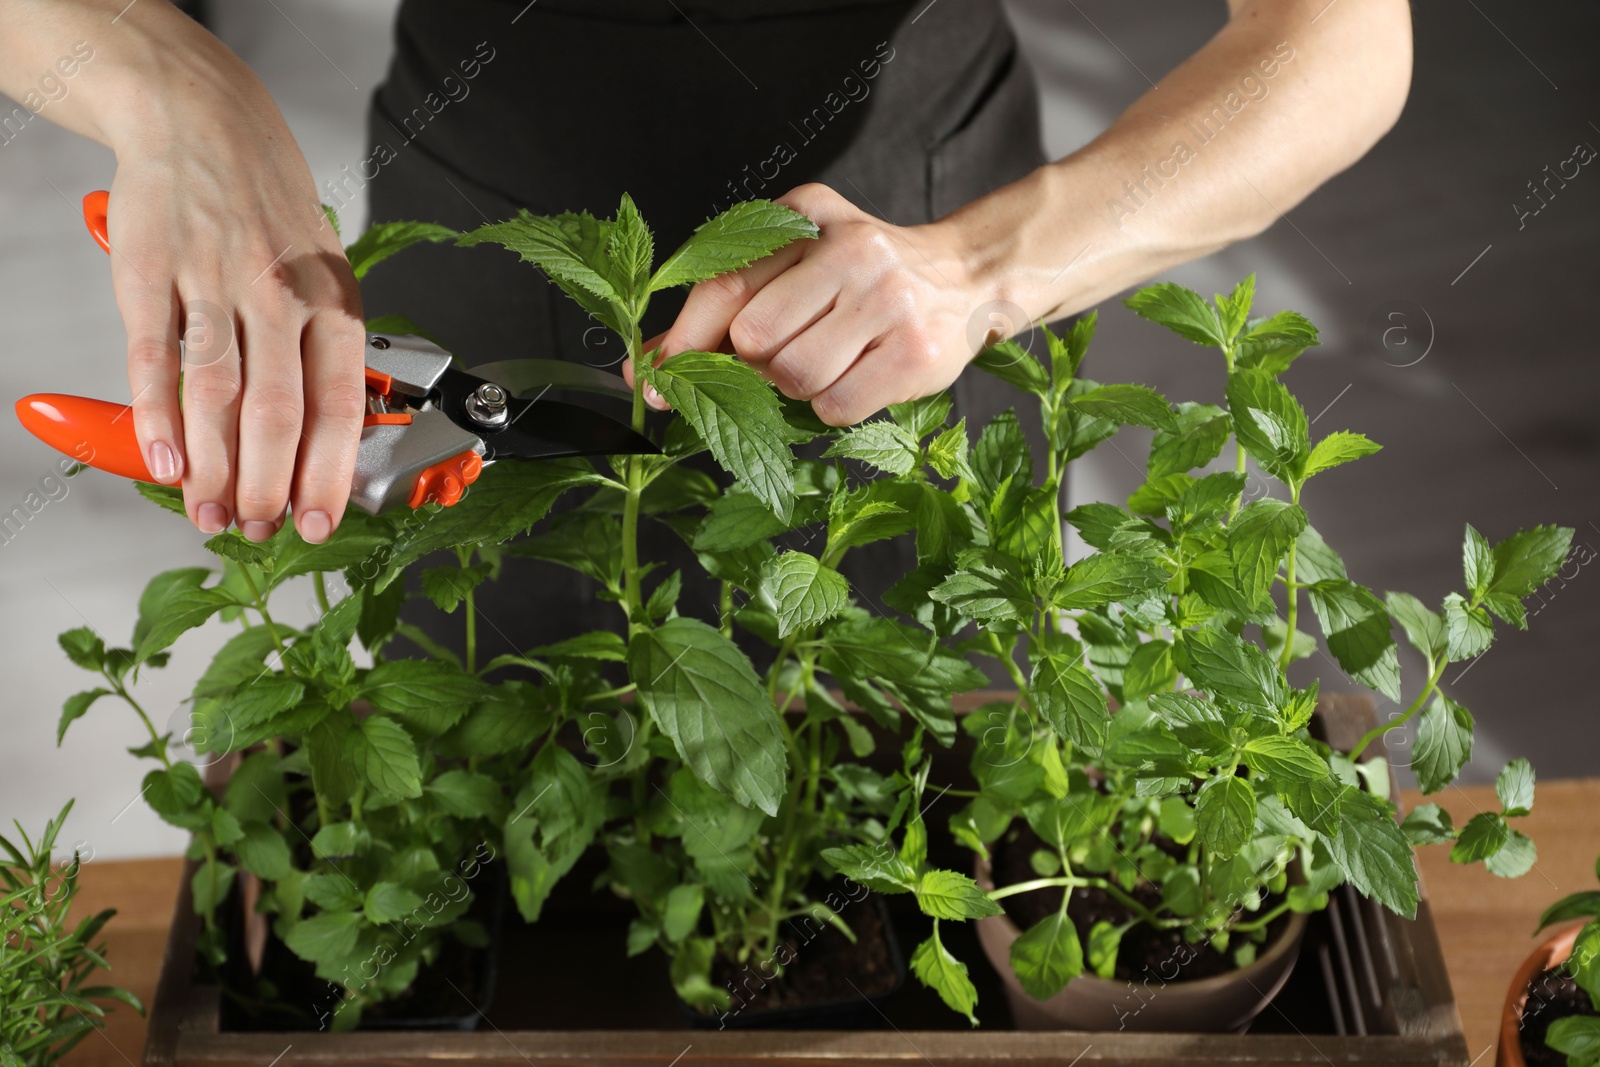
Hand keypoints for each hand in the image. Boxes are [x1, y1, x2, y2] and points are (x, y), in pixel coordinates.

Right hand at [97, 12, 364, 542]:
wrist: (205, 123)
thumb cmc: (270, 216)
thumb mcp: (323, 279)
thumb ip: (321, 358)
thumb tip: (321, 451)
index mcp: (334, 303)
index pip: (340, 406)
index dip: (327, 473)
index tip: (316, 523)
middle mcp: (282, 294)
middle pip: (280, 412)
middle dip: (268, 487)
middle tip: (255, 529)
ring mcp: (216, 281)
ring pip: (219, 395)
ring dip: (215, 468)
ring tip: (210, 513)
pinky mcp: (153, 273)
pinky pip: (157, 357)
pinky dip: (159, 418)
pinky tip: (166, 462)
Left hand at [631, 184, 998, 425]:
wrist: (967, 276)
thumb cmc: (862, 279)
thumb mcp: (798, 262)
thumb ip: (725, 304)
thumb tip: (646, 370)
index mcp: (807, 216)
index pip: (724, 285)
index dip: (681, 341)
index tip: (651, 379)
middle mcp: (849, 249)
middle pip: (753, 339)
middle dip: (752, 366)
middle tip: (780, 358)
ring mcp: (887, 300)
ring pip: (793, 377)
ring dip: (796, 387)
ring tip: (828, 361)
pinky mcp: (914, 352)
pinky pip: (836, 405)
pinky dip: (832, 406)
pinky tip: (855, 377)